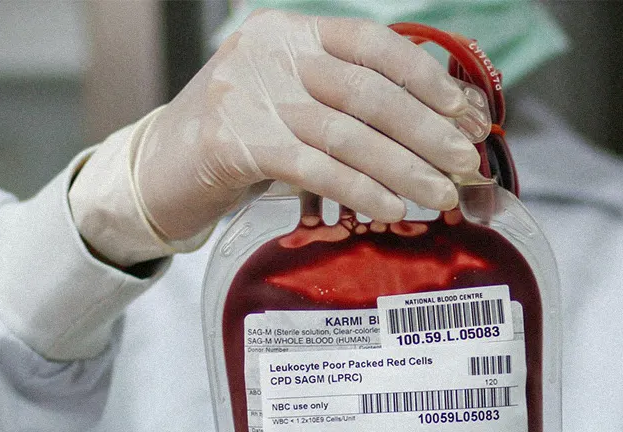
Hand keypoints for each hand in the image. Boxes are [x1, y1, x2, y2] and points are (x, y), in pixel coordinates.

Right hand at [137, 10, 488, 243]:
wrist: (156, 172)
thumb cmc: (237, 141)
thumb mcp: (291, 103)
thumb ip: (346, 102)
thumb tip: (436, 125)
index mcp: (292, 33)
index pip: (373, 44)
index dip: (427, 80)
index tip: (467, 115)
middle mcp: (271, 53)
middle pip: (368, 91)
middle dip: (426, 131)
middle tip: (465, 163)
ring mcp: (247, 94)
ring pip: (346, 133)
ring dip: (403, 168)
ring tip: (440, 195)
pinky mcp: (231, 141)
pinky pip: (312, 167)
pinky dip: (358, 189)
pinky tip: (390, 207)